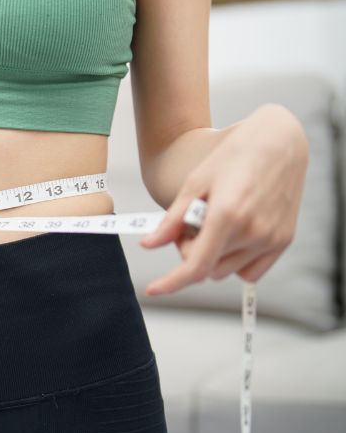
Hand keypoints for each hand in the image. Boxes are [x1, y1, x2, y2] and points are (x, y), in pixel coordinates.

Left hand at [139, 105, 308, 295]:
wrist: (277, 142)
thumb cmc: (234, 157)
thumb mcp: (194, 183)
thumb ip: (172, 220)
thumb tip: (149, 244)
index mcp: (228, 215)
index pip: (196, 265)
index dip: (171, 282)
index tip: (153, 290)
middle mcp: (253, 231)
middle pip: (207, 268)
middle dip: (191, 253)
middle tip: (191, 224)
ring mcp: (271, 239)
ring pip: (227, 271)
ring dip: (213, 256)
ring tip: (215, 223)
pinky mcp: (284, 241)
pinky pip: (250, 271)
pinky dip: (235, 260)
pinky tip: (232, 234)